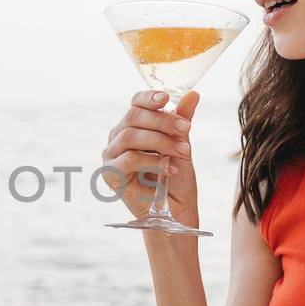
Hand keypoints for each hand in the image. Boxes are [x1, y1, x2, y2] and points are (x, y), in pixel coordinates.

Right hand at [100, 89, 199, 226]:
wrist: (176, 211)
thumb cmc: (176, 180)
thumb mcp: (182, 146)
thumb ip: (182, 122)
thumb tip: (194, 93)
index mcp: (133, 127)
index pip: (135, 104)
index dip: (149, 97)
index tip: (167, 97)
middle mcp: (118, 138)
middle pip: (133, 116)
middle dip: (163, 120)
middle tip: (186, 129)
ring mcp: (111, 156)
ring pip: (130, 136)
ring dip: (161, 141)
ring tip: (184, 152)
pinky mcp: (110, 174)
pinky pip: (129, 159)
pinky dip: (152, 161)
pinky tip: (170, 169)